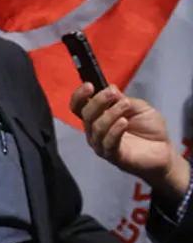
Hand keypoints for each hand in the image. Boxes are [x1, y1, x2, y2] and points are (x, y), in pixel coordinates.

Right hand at [69, 84, 187, 199]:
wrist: (164, 151)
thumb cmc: (149, 129)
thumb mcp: (139, 108)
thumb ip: (124, 100)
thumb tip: (110, 88)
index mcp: (98, 118)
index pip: (79, 107)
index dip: (79, 96)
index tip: (89, 85)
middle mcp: (95, 131)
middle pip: (86, 115)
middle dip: (97, 102)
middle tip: (112, 93)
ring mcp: (102, 145)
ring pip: (96, 128)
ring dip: (110, 114)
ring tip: (126, 105)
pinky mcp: (113, 156)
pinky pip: (108, 143)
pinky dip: (114, 131)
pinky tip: (124, 122)